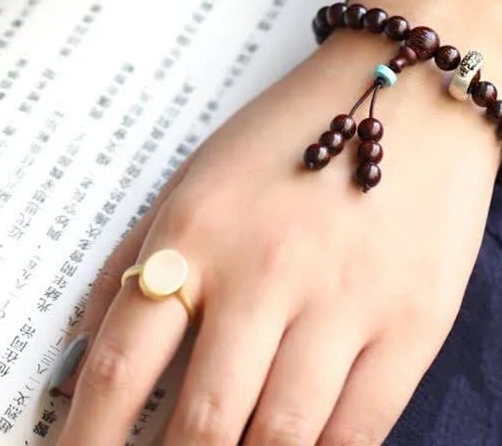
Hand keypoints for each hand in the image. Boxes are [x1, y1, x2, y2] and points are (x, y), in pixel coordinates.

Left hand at [52, 17, 501, 445]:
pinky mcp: (413, 322)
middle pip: (199, 424)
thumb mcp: (202, 173)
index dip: (87, 440)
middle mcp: (267, 271)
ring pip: (279, 441)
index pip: (120, 367)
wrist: (417, 91)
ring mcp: (346, 301)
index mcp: (199, 230)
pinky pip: (357, 431)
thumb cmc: (300, 131)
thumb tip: (84, 354)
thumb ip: (137, 257)